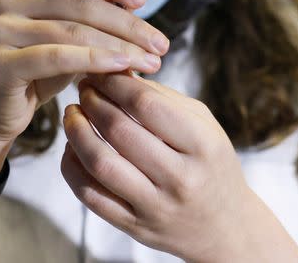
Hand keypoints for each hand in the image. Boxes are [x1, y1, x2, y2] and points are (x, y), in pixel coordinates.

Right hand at [0, 0, 169, 151]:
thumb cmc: (37, 67)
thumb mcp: (74, 32)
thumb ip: (106, 3)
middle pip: (79, 0)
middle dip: (127, 22)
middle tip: (160, 42)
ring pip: (72, 30)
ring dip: (119, 46)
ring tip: (150, 61)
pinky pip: (56, 57)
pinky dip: (94, 61)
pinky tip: (121, 67)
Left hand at [61, 73, 297, 262]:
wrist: (225, 226)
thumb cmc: (211, 164)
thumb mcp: (203, 124)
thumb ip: (162, 98)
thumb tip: (117, 72)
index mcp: (202, 145)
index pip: (145, 104)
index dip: (114, 83)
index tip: (99, 71)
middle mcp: (180, 178)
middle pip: (119, 130)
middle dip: (92, 102)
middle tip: (83, 88)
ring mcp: (156, 206)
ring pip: (100, 164)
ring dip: (76, 132)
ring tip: (72, 114)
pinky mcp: (135, 227)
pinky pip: (90, 196)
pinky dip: (72, 167)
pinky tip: (72, 147)